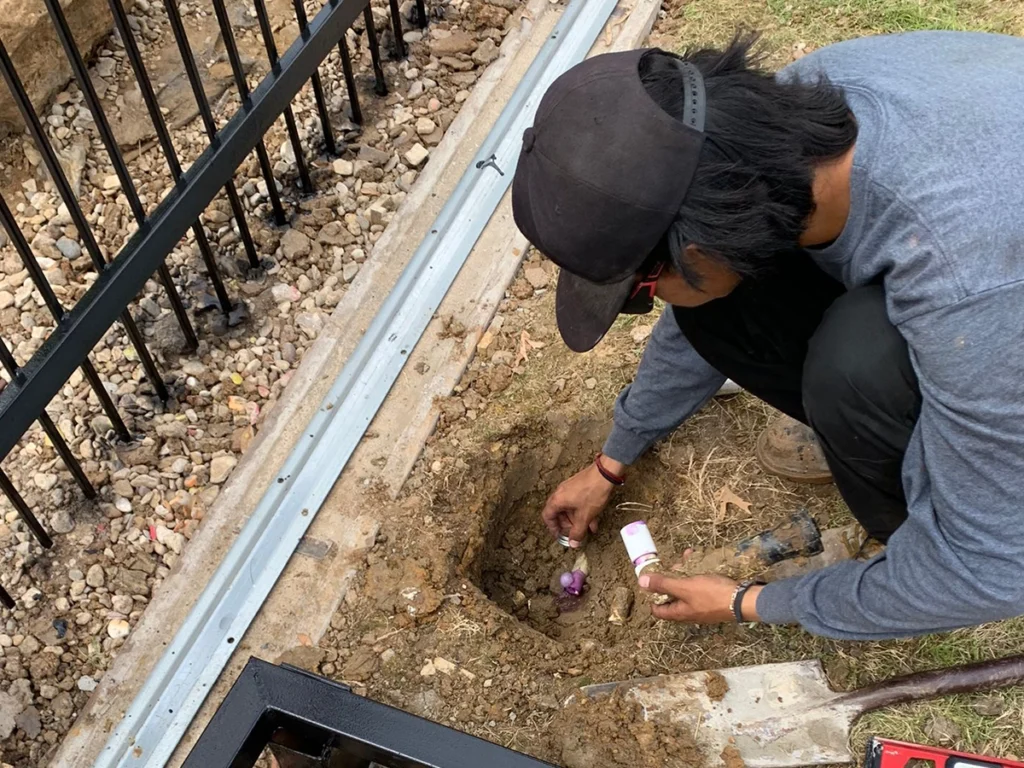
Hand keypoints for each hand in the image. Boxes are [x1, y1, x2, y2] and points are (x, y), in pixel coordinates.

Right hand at [541, 459, 623, 546]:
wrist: (605, 473)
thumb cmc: (593, 492)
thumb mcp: (585, 516)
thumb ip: (578, 532)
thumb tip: (573, 543)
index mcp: (557, 500)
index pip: (547, 516)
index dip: (552, 528)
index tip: (559, 535)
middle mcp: (561, 493)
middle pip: (558, 512)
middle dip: (567, 524)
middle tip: (574, 532)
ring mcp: (570, 488)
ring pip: (570, 508)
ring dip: (577, 519)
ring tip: (587, 527)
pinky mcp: (579, 486)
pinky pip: (577, 502)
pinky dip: (582, 511)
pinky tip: (594, 519)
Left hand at [639, 572, 763, 623]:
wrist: (743, 600)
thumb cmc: (712, 595)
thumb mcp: (684, 587)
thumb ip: (663, 584)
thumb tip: (641, 582)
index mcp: (679, 613)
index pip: (658, 610)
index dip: (651, 597)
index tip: (650, 583)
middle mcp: (689, 612)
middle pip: (672, 597)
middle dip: (670, 580)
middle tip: (670, 567)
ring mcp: (702, 607)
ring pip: (687, 589)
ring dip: (684, 574)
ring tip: (685, 559)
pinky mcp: (713, 600)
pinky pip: (700, 586)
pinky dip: (697, 574)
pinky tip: (699, 560)